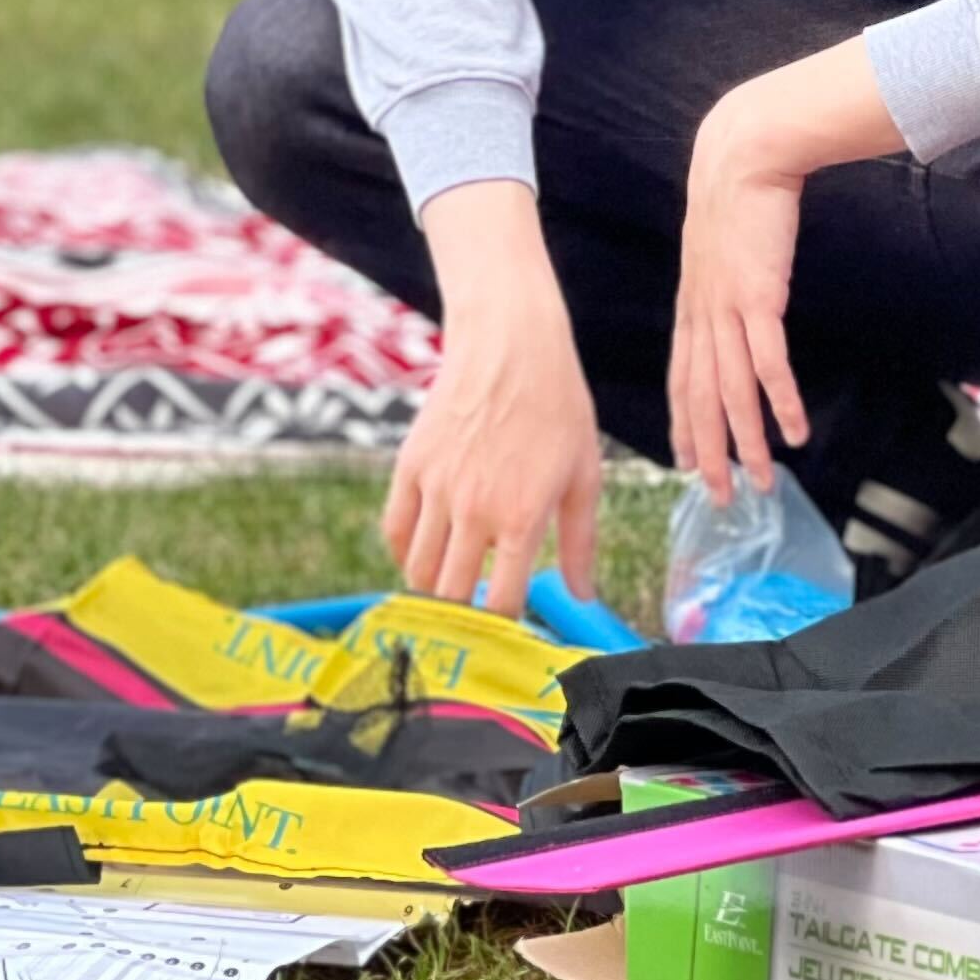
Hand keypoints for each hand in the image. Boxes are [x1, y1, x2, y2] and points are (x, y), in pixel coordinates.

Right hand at [388, 187, 604, 611]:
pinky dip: (405, 553)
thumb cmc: (558, 407)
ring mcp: (436, 487)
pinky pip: (395, 529)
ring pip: (418, 570)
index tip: (508, 636)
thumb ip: (580, 542)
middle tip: (474, 624)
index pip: (500, 602)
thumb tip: (583, 595)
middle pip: (452, 595)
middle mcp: (474, 509)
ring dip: (434, 590)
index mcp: (521, 517)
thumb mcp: (583, 475)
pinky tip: (424, 556)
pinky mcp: (410, 465)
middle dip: (463, 618)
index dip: (502, 630)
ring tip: (451, 592)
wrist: (510, 344)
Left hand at [671, 104, 812, 505]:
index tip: (686, 462)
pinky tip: (794, 432)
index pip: (681, 379)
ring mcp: (727, 308)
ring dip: (746, 441)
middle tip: (717, 496)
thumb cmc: (737, 196)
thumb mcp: (721, 248)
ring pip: (730, 391)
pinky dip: (779, 401)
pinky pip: (768, 362)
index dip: (683, 425)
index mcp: (691, 306)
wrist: (743, 153)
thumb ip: (725, 280)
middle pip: (699, 398)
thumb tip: (739, 298)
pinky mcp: (757, 297)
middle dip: (708, 452)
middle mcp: (702, 315)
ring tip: (759, 481)